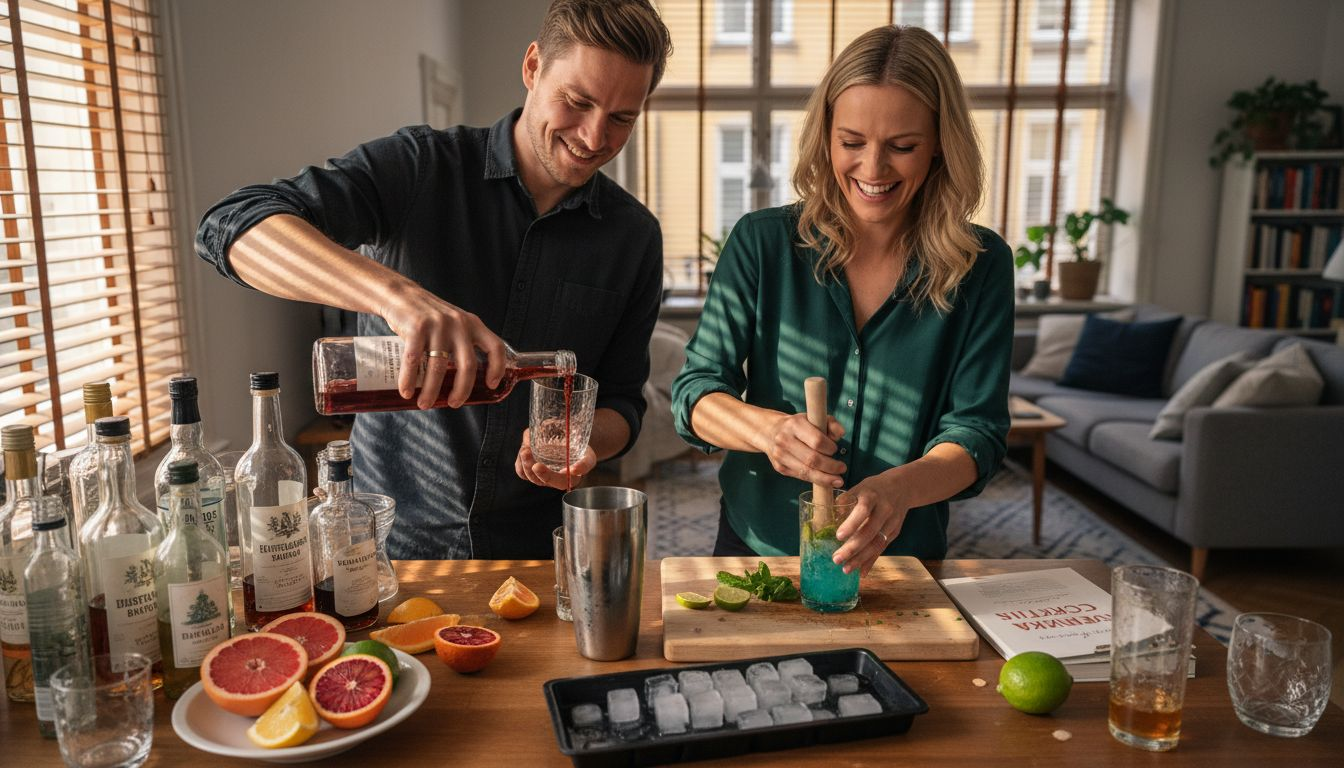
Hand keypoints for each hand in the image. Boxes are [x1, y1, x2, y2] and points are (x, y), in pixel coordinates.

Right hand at [378, 281, 508, 408]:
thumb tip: (463, 381)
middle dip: (461, 390)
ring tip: (424, 404)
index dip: (497, 368)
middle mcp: (459, 324)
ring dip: (431, 391)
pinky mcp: (416, 328)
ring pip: (438, 367)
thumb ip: (463, 344)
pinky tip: (407, 391)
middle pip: (468, 365)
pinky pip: (414, 360)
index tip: (491, 385)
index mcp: (473, 324)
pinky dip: (409, 379)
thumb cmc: (429, 317)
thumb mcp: (454, 324)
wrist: (401, 295)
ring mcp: (438, 326)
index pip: (495, 347)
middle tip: (454, 404)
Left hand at [515, 429, 598, 489]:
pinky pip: (521, 469)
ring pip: (526, 475)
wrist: (573, 443)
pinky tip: (524, 448)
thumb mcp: (589, 457)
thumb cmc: (582, 452)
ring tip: (524, 449)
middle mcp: (551, 480)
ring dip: (523, 463)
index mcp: (566, 481)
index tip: (538, 466)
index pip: (555, 482)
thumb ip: (585, 464)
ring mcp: (540, 474)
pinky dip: (520, 460)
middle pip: (537, 479)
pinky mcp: (530, 468)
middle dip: (529, 466)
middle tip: (526, 451)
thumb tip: (574, 470)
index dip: (546, 476)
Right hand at [754, 413, 845, 487]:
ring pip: (806, 472)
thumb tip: (840, 434)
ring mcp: (780, 455)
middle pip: (812, 459)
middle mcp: (784, 440)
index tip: (836, 450)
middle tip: (842, 469)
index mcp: (794, 424)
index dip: (830, 448)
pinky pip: (800, 476)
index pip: (817, 441)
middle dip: (831, 467)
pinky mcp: (779, 467)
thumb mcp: (814, 418)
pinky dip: (814, 479)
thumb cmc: (798, 425)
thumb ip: (830, 423)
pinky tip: (825, 480)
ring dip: (825, 478)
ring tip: (838, 480)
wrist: (769, 431)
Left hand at [830, 474, 909, 576]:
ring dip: (861, 559)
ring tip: (845, 569)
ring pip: (877, 543)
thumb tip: (827, 518)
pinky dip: (871, 561)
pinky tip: (861, 572)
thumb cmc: (873, 488)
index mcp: (872, 495)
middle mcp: (884, 509)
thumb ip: (844, 501)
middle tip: (836, 559)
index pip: (862, 510)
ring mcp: (892, 522)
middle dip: (853, 548)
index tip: (838, 536)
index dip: (851, 524)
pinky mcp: (895, 532)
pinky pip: (882, 548)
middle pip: (870, 531)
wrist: (902, 487)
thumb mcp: (859, 487)